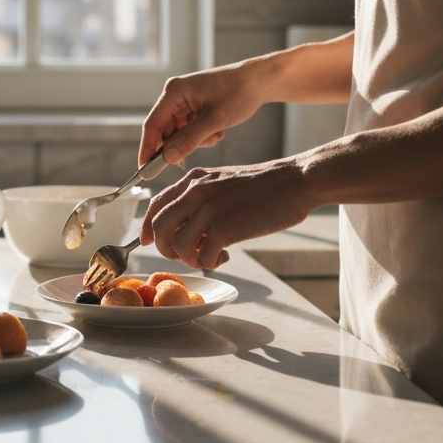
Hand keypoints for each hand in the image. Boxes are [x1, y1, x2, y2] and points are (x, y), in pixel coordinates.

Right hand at [139, 64, 269, 166]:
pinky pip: (189, 129)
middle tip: (193, 153)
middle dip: (179, 145)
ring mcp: (184, 101)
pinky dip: (201, 135)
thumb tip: (167, 159)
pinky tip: (217, 131)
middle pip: (165, 130)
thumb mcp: (214, 121)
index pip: (152, 125)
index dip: (147, 148)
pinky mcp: (194, 106)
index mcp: (174, 92)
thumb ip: (188, 140)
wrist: (260, 80)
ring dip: (194, 140)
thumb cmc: (238, 93)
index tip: (144, 170)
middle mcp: (175, 95)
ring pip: (179, 132)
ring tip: (215, 135)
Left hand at [139, 161, 313, 268]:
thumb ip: (200, 199)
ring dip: (190, 259)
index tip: (148, 242)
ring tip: (209, 256)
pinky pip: (202, 257)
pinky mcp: (224, 228)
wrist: (294, 182)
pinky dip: (210, 263)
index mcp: (193, 180)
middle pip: (158, 228)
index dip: (147, 228)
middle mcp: (195, 193)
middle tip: (186, 255)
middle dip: (165, 249)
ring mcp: (208, 210)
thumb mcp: (222, 182)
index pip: (155, 205)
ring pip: (177, 246)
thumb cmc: (264, 186)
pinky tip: (225, 256)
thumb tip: (186, 227)